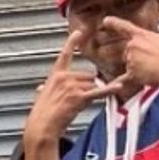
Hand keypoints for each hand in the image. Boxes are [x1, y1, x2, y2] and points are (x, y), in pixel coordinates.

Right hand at [22, 31, 125, 159]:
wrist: (42, 126)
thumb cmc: (42, 114)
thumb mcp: (41, 97)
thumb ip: (44, 90)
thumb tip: (39, 89)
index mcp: (55, 75)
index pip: (65, 55)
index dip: (71, 43)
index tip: (78, 32)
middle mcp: (64, 77)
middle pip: (87, 77)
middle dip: (89, 87)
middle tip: (80, 100)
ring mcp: (71, 86)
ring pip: (93, 86)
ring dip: (93, 95)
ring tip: (79, 106)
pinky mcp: (78, 96)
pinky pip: (98, 92)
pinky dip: (109, 90)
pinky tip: (118, 87)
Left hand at [98, 15, 158, 93]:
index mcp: (142, 35)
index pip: (124, 27)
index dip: (113, 23)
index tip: (105, 20)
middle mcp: (133, 46)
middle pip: (128, 53)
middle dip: (139, 58)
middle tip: (154, 61)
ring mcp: (131, 60)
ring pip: (129, 66)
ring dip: (138, 69)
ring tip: (153, 70)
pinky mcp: (132, 73)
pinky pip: (122, 80)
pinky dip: (119, 84)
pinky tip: (116, 87)